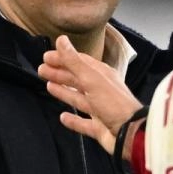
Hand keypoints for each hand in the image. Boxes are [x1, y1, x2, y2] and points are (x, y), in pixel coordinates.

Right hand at [39, 35, 142, 153]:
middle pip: (77, 79)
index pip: (80, 62)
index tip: (46, 56)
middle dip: (60, 73)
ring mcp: (100, 110)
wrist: (130, 133)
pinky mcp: (99, 128)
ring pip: (78, 98)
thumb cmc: (114, 104)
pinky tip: (63, 117)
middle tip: (42, 70)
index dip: (63, 58)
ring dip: (64, 91)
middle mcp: (101, 91)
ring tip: (49, 85)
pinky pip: (82, 123)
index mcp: (102, 76)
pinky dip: (73, 120)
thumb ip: (74, 61)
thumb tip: (61, 40)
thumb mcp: (92, 79)